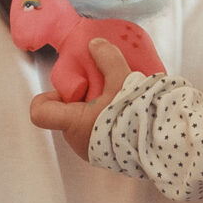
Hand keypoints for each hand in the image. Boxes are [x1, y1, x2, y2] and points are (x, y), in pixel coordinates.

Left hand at [27, 36, 128, 160]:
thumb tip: (96, 44)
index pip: (39, 112)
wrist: (162, 144)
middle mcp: (78, 141)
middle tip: (103, 90)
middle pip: (67, 114)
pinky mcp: (108, 158)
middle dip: (82, 100)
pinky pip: (99, 136)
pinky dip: (108, 125)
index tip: (69, 89)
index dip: (47, 97)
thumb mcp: (122, 80)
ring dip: (96, 112)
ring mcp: (92, 152)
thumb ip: (107, 59)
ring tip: (119, 103)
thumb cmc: (136, 115)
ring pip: (84, 125)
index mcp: (74, 123)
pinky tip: (127, 116)